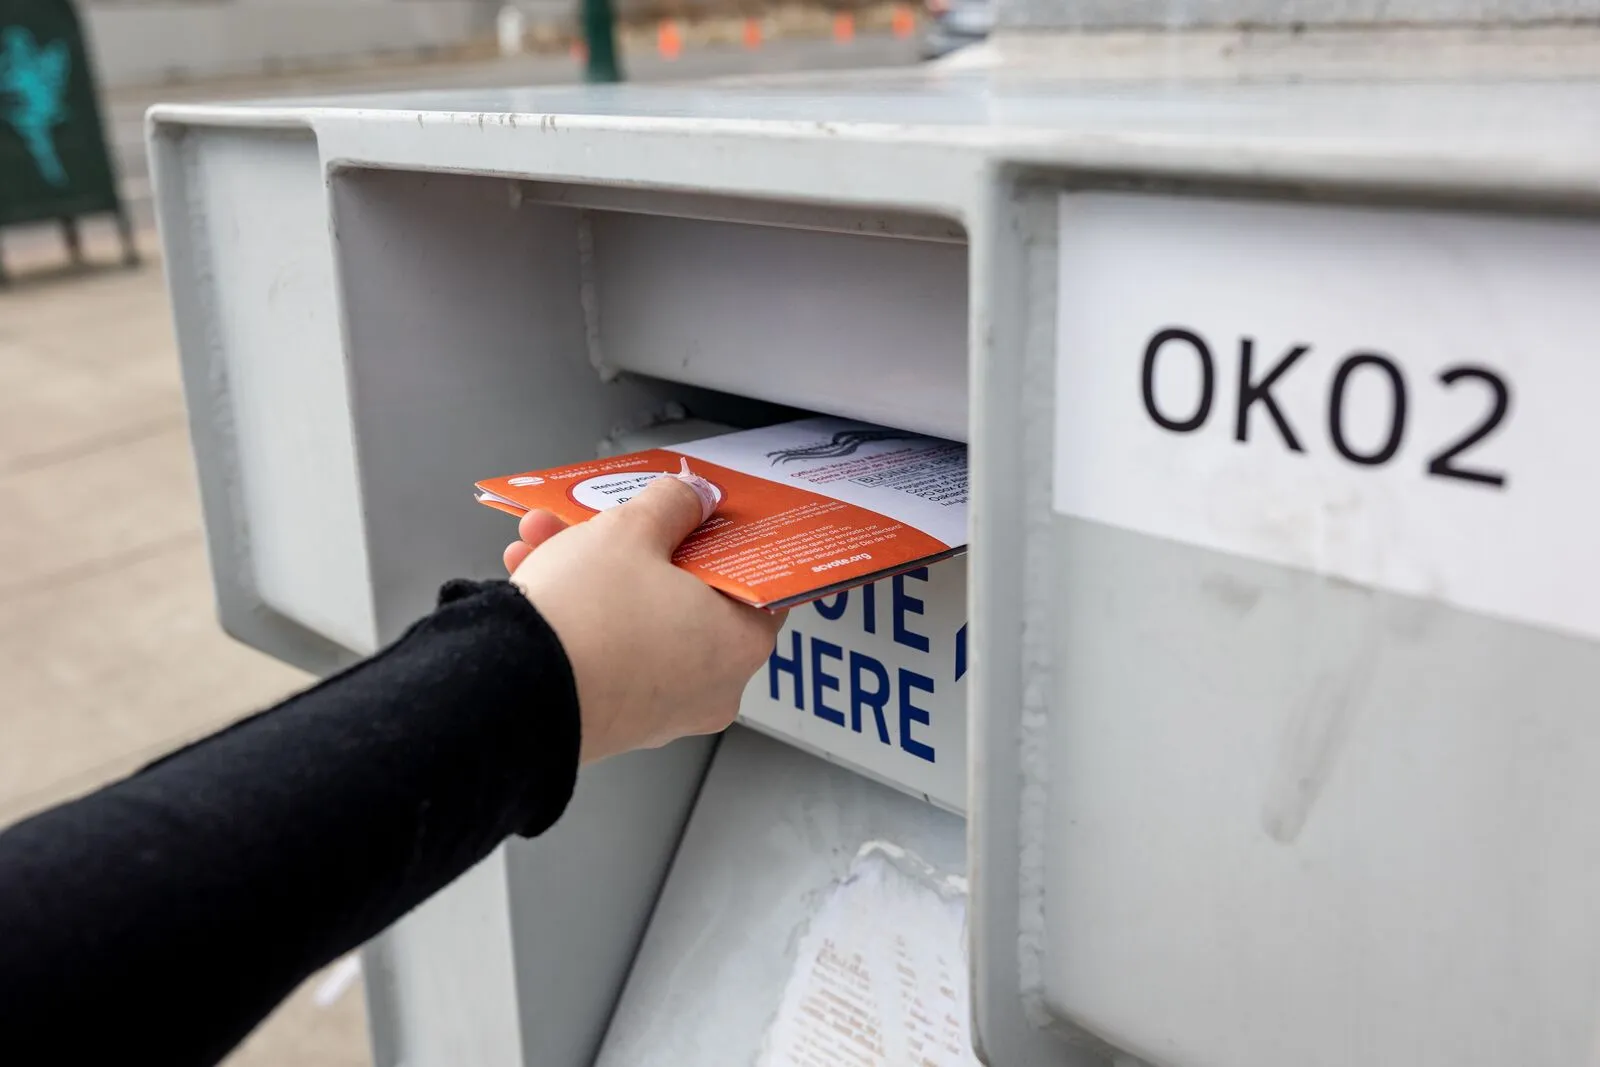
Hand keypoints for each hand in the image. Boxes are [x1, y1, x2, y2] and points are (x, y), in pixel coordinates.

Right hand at [502, 477, 784, 764]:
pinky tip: (534, 575)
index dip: (725, 539)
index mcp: (740, 642)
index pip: (756, 581)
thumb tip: (690, 497)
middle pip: (686, 595)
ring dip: (594, 572)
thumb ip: (672, 504)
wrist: (508, 693)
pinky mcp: (613, 721)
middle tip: (610, 517)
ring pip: (636, 619)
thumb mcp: (632, 530)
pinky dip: (579, 614)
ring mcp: (661, 711)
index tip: (701, 515)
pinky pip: (607, 652)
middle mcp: (712, 687)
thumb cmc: (586, 619)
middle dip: (638, 547)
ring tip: (548, 537)